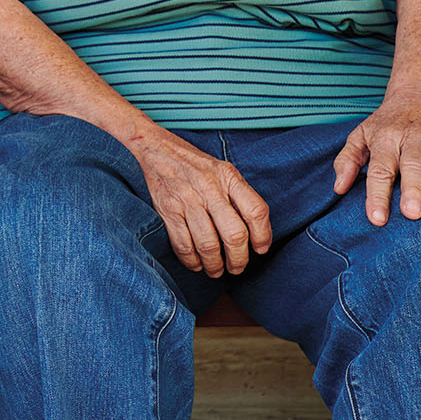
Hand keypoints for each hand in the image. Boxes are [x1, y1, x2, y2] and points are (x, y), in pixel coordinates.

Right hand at [130, 129, 271, 276]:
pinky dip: (191, 261)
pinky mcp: (168, 210)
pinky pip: (183, 244)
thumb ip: (239, 195)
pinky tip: (196, 263)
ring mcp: (187, 199)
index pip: (256, 210)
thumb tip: (256, 234)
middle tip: (236, 268)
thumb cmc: (195, 165)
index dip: (263, 235)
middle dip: (238, 259)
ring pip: (208, 244)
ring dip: (214, 265)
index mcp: (228, 177)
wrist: (157, 149)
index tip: (261, 249)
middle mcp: (210, 188)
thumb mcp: (223, 170)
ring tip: (215, 270)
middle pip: (234, 234)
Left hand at [333, 83, 420, 225]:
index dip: (378, 194)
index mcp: (386, 139)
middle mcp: (413, 138)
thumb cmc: (384, 124)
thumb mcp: (360, 135)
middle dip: (413, 188)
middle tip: (413, 213)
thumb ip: (347, 160)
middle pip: (413, 164)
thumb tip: (338, 188)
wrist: (416, 92)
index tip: (377, 219)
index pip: (381, 169)